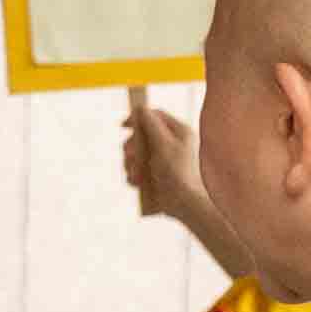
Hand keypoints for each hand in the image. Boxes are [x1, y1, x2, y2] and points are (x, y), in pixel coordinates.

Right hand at [119, 90, 227, 269]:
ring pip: (136, 154)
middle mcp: (170, 144)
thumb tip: (140, 108)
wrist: (186, 203)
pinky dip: (133, 175)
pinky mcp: (156, 175)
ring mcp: (162, 160)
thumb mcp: (164, 144)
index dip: (137, 118)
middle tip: (131, 155)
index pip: (154, 116)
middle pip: (141, 135)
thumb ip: (151, 125)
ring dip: (130, 163)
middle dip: (132, 146)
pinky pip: (136, 170)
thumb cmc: (179, 172)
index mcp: (178, 132)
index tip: (123, 126)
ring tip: (136, 174)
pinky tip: (137, 182)